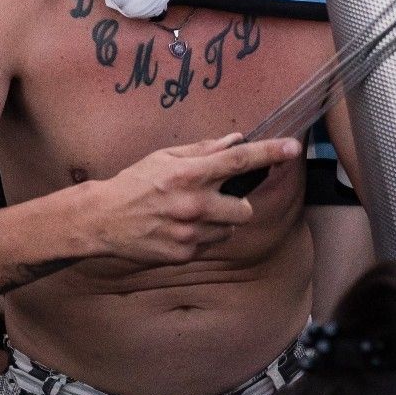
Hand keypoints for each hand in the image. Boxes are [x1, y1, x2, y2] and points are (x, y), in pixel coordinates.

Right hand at [90, 133, 301, 265]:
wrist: (102, 219)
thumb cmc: (134, 183)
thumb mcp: (164, 157)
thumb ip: (203, 150)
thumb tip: (235, 141)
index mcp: (189, 174)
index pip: (239, 160)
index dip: (270, 153)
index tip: (293, 148)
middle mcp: (194, 204)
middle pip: (244, 209)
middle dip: (236, 205)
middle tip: (215, 200)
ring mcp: (190, 233)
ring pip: (228, 230)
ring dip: (218, 222)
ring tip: (189, 215)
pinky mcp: (185, 253)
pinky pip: (210, 245)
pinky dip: (201, 237)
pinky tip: (177, 229)